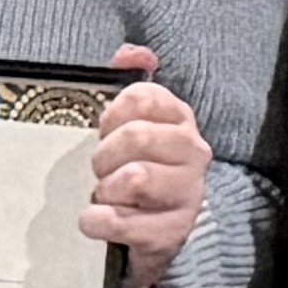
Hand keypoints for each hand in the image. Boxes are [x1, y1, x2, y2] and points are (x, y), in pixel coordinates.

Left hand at [84, 48, 210, 286]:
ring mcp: (187, 195)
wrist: (156, 233)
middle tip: (100, 169)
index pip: (145, 96)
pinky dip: (97, 221)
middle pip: (137, 137)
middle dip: (105, 155)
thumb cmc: (138, 170)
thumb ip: (128, 82)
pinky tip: (94, 220)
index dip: (114, 112)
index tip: (105, 129)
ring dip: (105, 188)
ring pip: (135, 178)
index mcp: (181, 120)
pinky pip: (122, 221)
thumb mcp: (131, 125)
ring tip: (105, 195)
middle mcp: (193, 154)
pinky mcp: (171, 233)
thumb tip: (131, 53)